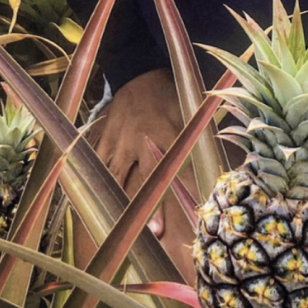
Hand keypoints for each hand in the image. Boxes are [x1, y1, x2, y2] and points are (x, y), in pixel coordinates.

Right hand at [90, 68, 195, 239]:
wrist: (139, 73)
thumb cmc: (168, 97)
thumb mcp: (185, 114)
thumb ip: (192, 141)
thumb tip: (209, 169)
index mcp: (162, 133)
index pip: (166, 172)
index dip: (165, 201)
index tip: (164, 227)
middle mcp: (137, 139)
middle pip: (137, 180)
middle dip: (140, 209)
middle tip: (147, 235)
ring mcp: (118, 139)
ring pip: (113, 177)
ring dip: (117, 203)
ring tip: (119, 230)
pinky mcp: (104, 137)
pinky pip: (99, 164)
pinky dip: (98, 184)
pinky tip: (98, 205)